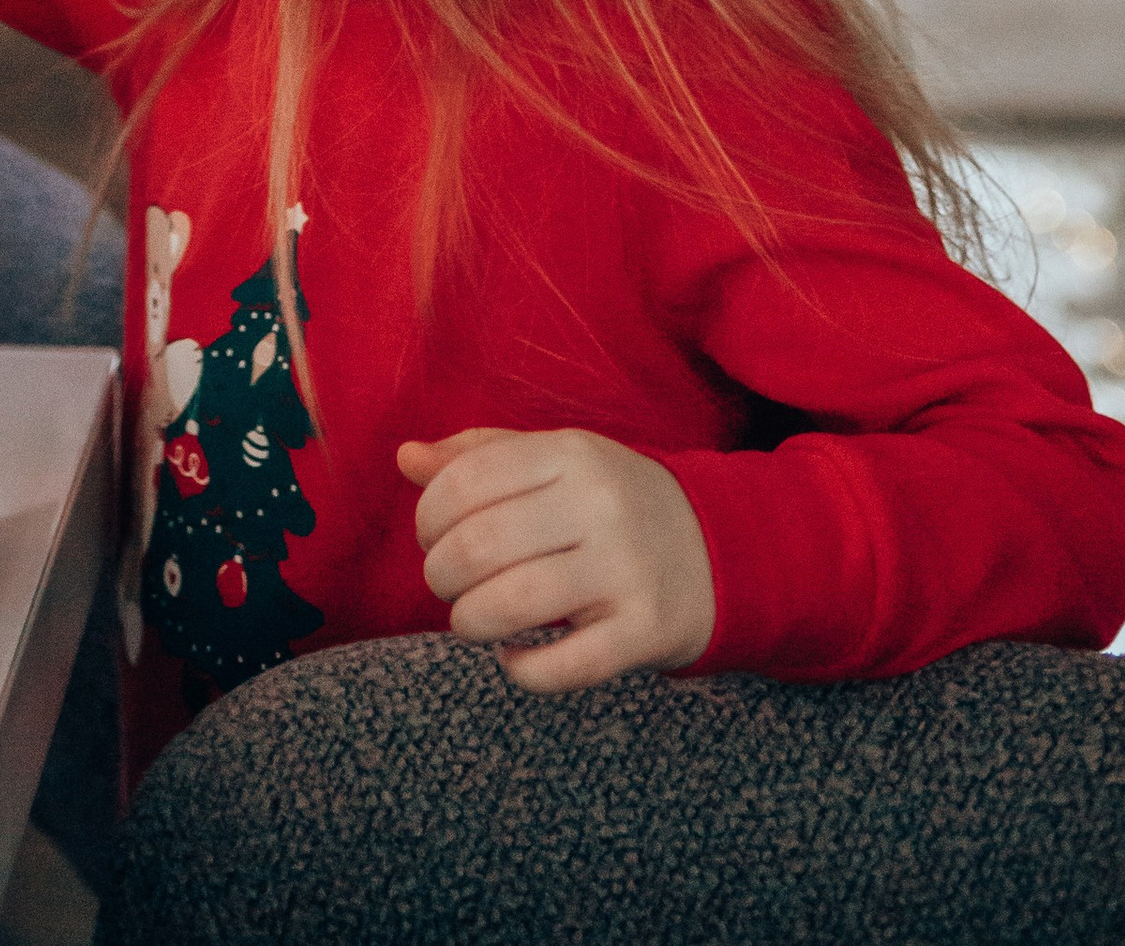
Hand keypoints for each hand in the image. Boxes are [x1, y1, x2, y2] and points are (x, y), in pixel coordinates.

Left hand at [400, 428, 714, 693]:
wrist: (719, 549)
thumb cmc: (610, 503)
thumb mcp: (555, 461)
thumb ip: (478, 457)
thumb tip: (405, 459)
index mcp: (570, 452)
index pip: (466, 480)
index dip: (428, 516)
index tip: (431, 537)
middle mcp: (599, 504)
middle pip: (479, 545)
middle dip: (441, 575)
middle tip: (448, 584)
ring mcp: (627, 569)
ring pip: (512, 604)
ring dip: (470, 621)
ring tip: (471, 620)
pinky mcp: (646, 630)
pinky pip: (564, 666)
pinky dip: (522, 672)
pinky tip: (513, 659)